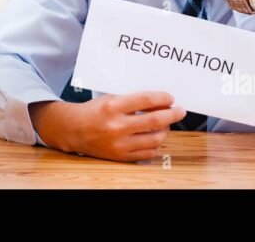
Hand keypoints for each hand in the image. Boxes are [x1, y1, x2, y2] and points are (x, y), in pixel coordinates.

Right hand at [29, 91, 185, 161]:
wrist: (74, 130)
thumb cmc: (94, 111)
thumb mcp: (111, 98)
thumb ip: (133, 100)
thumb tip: (159, 102)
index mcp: (113, 107)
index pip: (146, 100)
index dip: (162, 98)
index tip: (170, 98)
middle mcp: (116, 126)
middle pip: (154, 121)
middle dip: (172, 115)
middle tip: (179, 111)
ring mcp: (119, 144)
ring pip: (155, 139)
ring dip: (166, 130)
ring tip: (166, 124)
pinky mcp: (121, 156)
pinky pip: (147, 153)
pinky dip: (156, 145)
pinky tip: (156, 137)